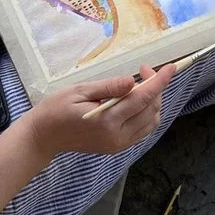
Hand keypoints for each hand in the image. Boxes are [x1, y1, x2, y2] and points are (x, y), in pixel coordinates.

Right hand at [25, 63, 175, 158]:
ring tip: (142, 85)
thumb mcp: (78, 91)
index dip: (159, 82)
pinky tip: (137, 101)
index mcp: (107, 121)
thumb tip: (133, 81)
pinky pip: (142, 131)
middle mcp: (117, 136)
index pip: (142, 99)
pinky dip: (147, 114)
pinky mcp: (117, 147)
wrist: (43, 137)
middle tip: (143, 70)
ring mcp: (118, 144)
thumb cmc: (55, 109)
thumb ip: (108, 87)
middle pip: (151, 110)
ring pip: (151, 122)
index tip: (171, 68)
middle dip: (155, 88)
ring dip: (153, 102)